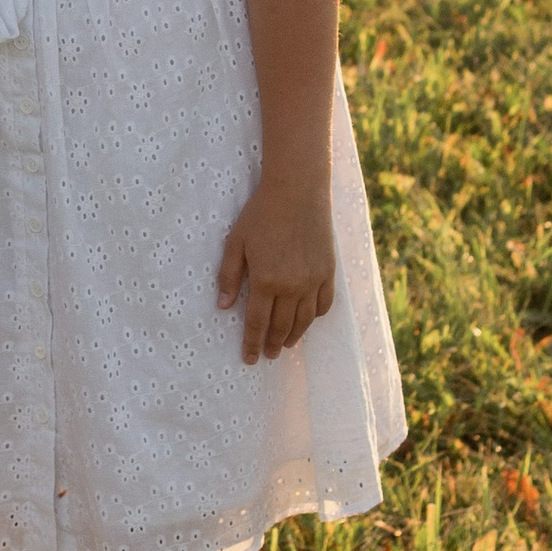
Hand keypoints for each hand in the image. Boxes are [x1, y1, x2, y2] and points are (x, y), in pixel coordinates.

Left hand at [217, 178, 336, 361]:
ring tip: (286, 346)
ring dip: (294, 336)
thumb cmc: (261, 214)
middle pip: (281, 326)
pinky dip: (315, 317)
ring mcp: (313, 281)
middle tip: (268, 355)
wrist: (297, 191)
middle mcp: (291, 287)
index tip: (249, 359)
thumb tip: (223, 307)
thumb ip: (229, 277)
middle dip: (273, 344)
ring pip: (304, 320)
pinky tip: (308, 321)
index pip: (256, 323)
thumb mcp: (236, 243)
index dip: (251, 344)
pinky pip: (323, 304)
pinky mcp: (328, 272)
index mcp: (265, 281)